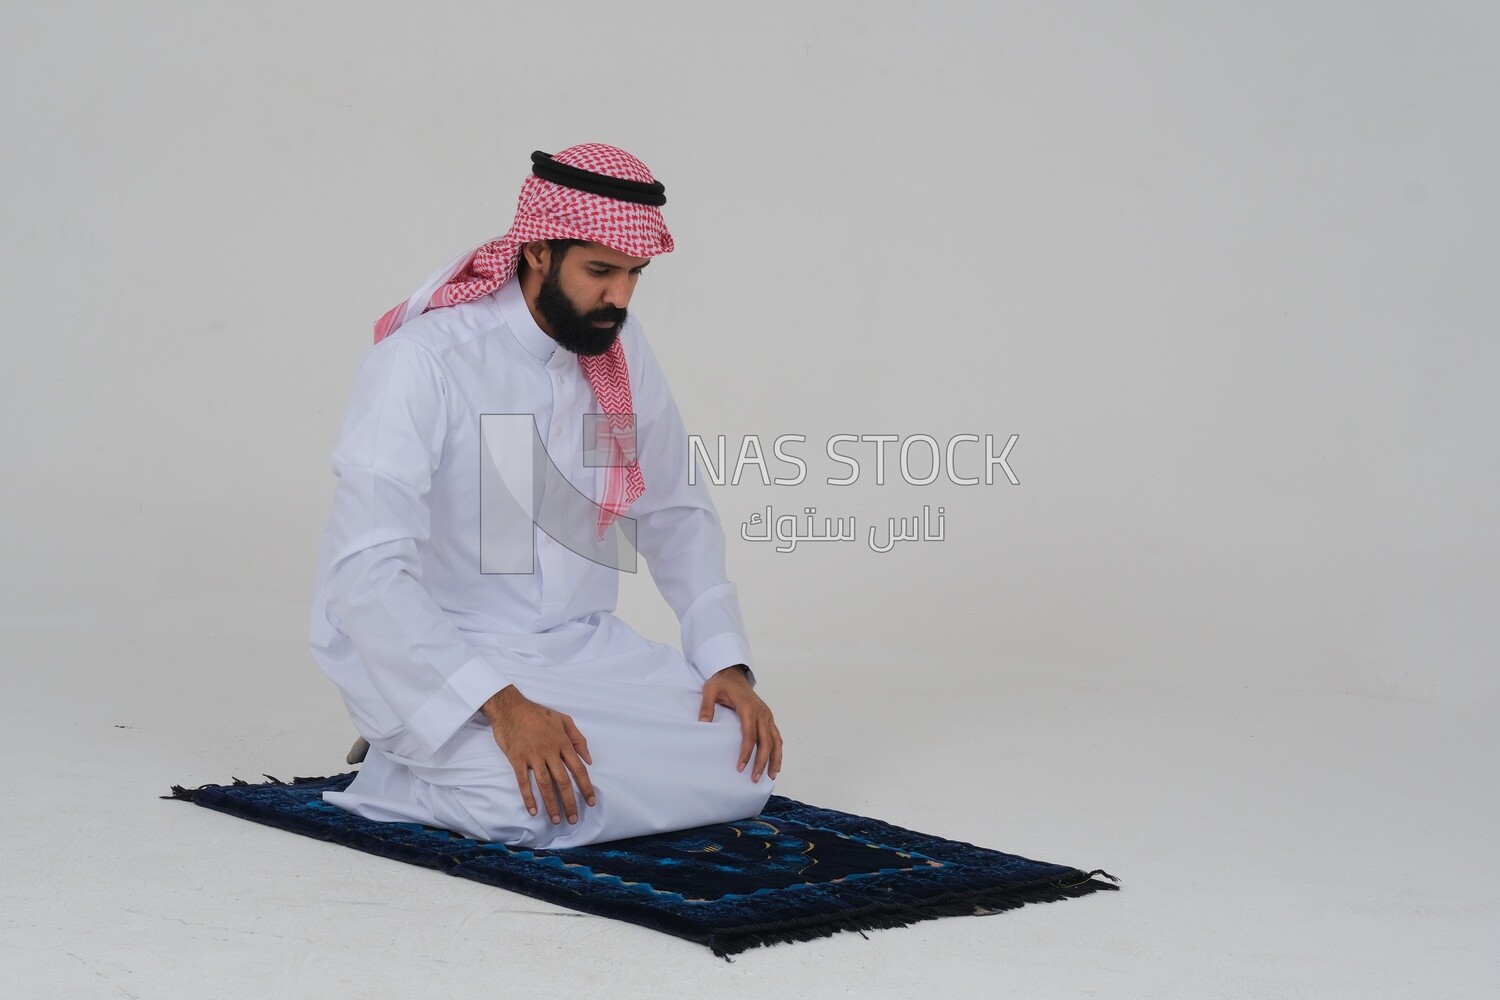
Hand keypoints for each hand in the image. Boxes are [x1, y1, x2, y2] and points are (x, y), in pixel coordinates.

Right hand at [481, 685, 595, 824]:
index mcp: (563, 742)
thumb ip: (578, 739)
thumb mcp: (563, 720)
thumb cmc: (538, 713)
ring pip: (545, 784)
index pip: (578, 769)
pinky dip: (528, 797)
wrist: (510, 707)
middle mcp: (550, 751)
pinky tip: (533, 810)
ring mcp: (533, 755)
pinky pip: (523, 781)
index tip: (591, 802)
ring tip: (556, 819)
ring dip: (551, 804)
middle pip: (563, 781)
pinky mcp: (517, 758)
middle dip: (570, 802)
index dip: (586, 787)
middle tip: (573, 819)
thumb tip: (589, 759)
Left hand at [698, 665, 782, 782]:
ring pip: (776, 740)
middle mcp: (761, 713)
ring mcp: (767, 715)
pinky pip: (776, 736)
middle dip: (761, 762)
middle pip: (766, 741)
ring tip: (771, 776)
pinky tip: (775, 764)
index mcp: (748, 708)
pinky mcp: (768, 717)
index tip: (741, 767)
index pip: (750, 735)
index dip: (747, 752)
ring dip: (775, 759)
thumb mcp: (710, 689)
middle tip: (754, 779)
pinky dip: (778, 750)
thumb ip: (706, 706)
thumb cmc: (721, 682)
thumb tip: (703, 724)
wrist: (733, 673)